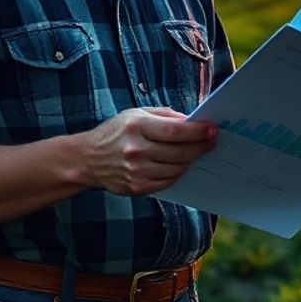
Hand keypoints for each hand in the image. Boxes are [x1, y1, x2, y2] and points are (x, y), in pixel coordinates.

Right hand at [80, 107, 216, 195]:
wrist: (88, 159)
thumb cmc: (116, 132)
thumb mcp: (136, 114)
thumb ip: (164, 116)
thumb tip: (192, 121)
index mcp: (136, 126)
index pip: (175, 131)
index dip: (197, 132)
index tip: (212, 130)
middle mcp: (136, 150)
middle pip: (179, 152)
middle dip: (200, 147)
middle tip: (211, 142)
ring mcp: (136, 171)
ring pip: (176, 169)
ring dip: (190, 161)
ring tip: (195, 153)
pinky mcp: (137, 188)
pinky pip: (168, 182)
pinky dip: (178, 173)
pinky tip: (180, 165)